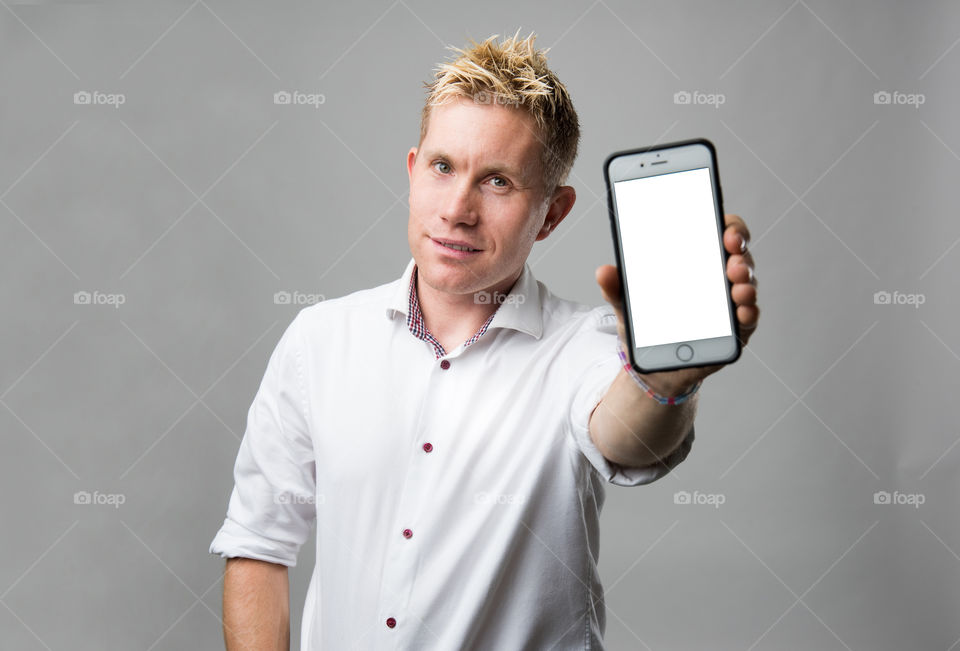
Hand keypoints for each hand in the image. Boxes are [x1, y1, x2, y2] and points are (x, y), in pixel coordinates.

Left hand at [596, 213, 758, 395]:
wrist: (653, 365)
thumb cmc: (647, 326)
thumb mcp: (627, 304)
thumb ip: (615, 288)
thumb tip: (603, 272)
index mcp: (695, 261)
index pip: (719, 233)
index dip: (729, 227)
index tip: (725, 229)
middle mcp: (718, 277)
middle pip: (739, 255)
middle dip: (739, 253)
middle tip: (731, 256)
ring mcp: (729, 303)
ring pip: (747, 284)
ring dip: (746, 282)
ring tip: (736, 287)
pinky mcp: (735, 329)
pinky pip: (748, 317)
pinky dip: (748, 312)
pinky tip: (742, 311)